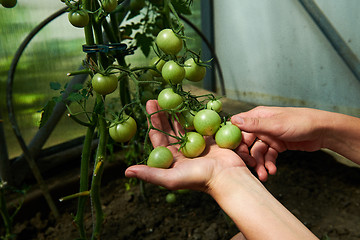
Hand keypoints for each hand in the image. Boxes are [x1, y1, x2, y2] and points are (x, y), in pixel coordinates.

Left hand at [125, 100, 246, 191]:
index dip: (152, 121)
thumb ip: (150, 174)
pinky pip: (199, 125)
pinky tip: (189, 104)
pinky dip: (194, 115)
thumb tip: (127, 171)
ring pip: (183, 125)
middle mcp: (181, 151)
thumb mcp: (171, 178)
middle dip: (162, 113)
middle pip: (169, 129)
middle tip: (156, 97)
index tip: (148, 105)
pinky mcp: (208, 140)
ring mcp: (195, 145)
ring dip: (176, 112)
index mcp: (171, 159)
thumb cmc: (199, 179)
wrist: (227, 177)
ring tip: (171, 98)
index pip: (158, 137)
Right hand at [231, 106, 326, 180]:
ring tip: (264, 175)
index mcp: (258, 116)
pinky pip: (268, 156)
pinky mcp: (277, 145)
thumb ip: (254, 124)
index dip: (234, 140)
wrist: (323, 131)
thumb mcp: (275, 124)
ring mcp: (269, 136)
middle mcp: (261, 126)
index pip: (238, 128)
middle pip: (246, 142)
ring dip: (260, 164)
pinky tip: (272, 171)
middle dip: (248, 156)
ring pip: (258, 152)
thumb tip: (233, 120)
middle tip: (251, 167)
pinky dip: (269, 164)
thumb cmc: (300, 122)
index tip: (233, 153)